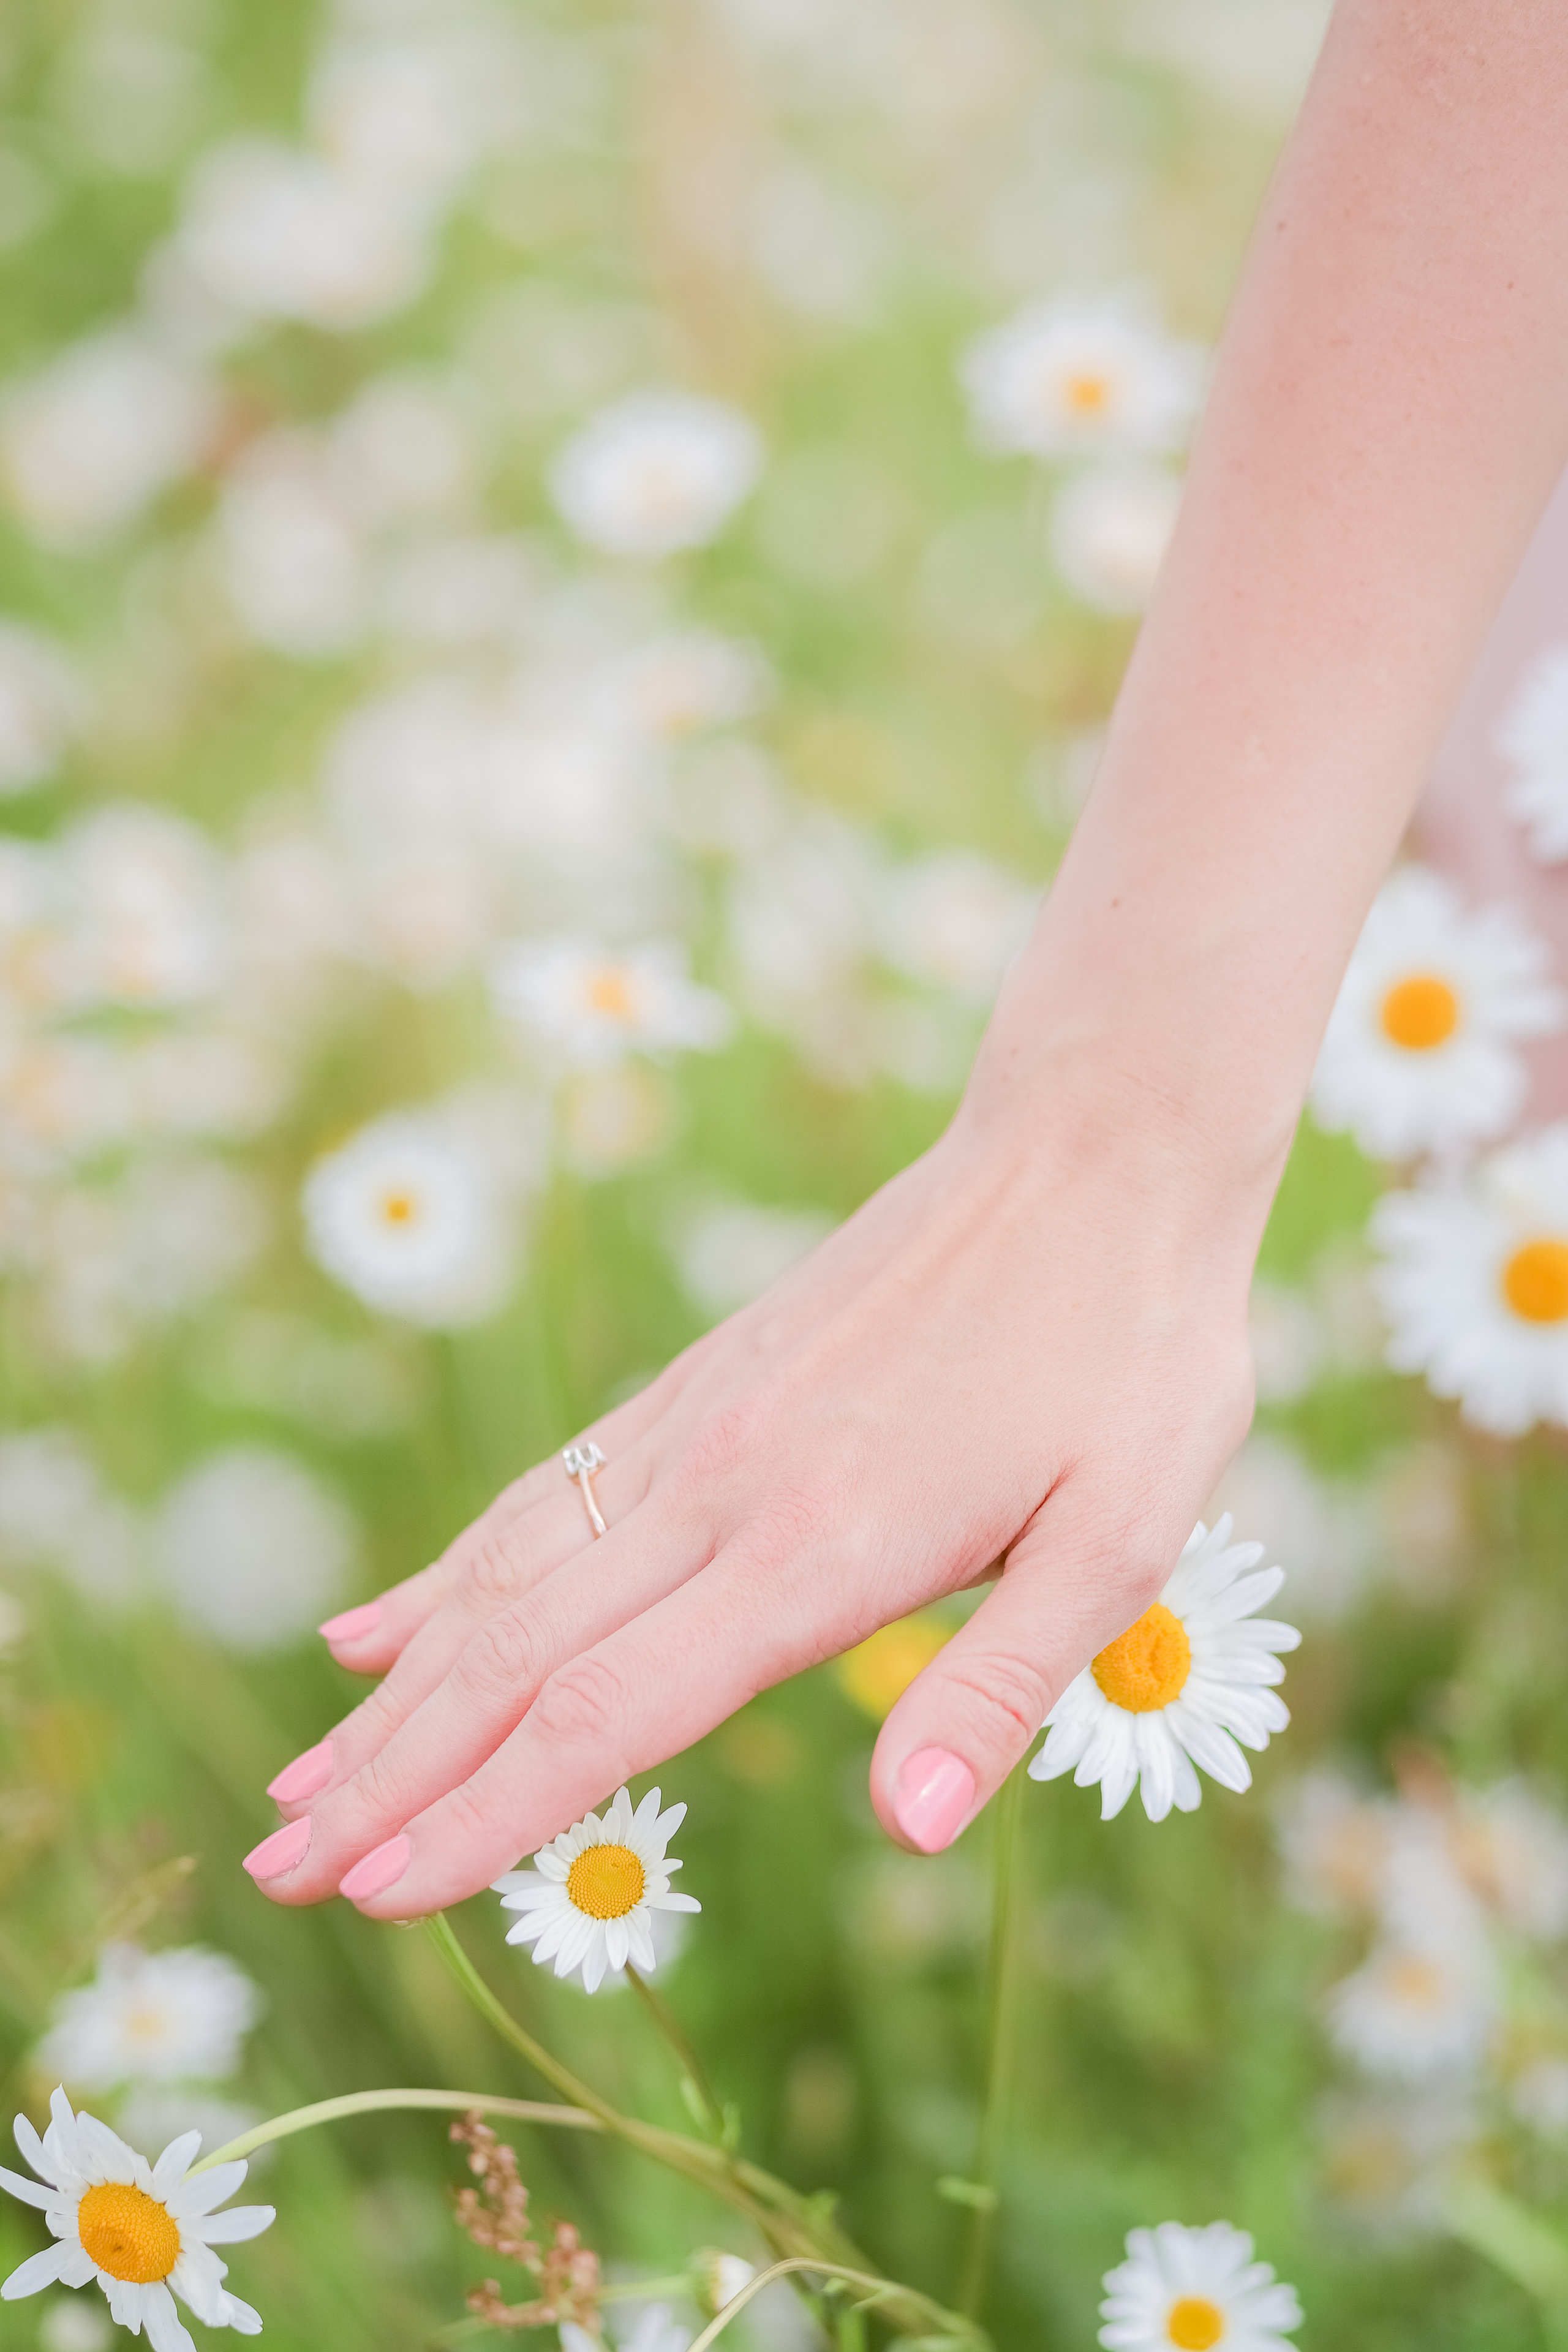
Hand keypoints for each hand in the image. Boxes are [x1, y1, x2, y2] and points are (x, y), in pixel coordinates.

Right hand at [245, 1061, 1260, 1918]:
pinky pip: (546, 1495)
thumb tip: (907, 1834)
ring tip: (300, 1775)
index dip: (483, 1815)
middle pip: (516, 1656)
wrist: (1089, 1155)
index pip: (607, 1712)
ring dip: (396, 1689)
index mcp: (816, 1547)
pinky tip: (383, 1624)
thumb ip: (1000, 1687)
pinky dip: (451, 1572)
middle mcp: (722, 1487)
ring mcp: (695, 1426)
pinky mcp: (699, 1385)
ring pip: (505, 1575)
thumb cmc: (1129, 1352)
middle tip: (276, 1868)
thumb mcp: (1122, 1534)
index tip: (373, 1891)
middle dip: (391, 1774)